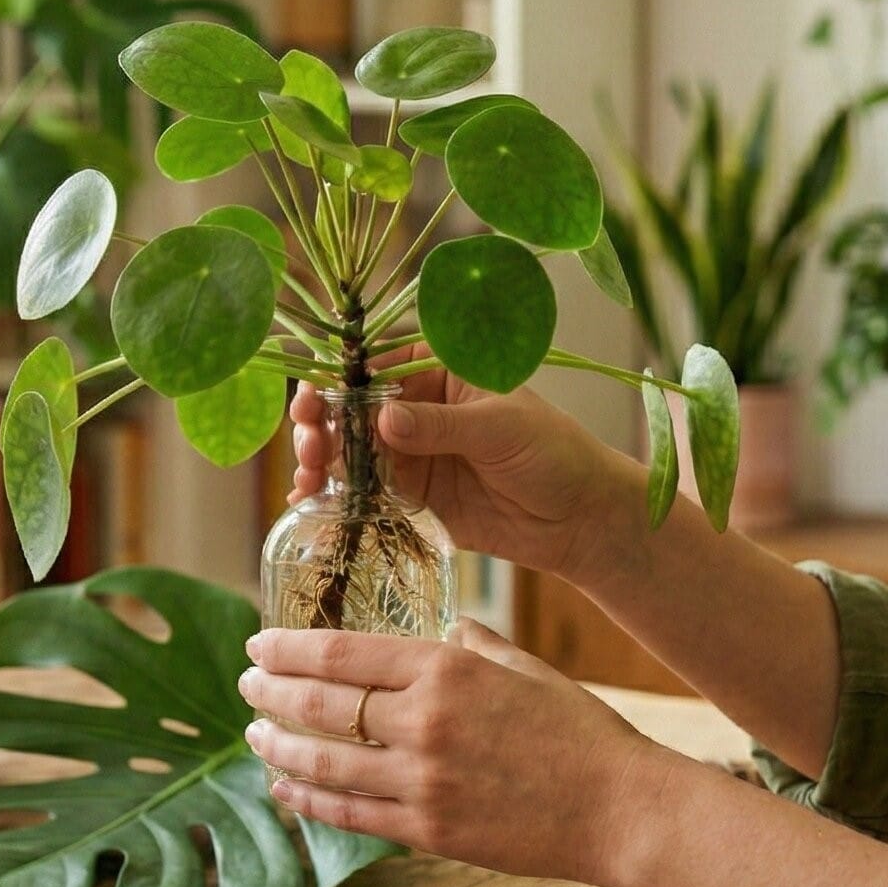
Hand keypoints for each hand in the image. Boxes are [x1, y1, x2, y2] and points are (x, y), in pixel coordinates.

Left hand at [238, 618, 667, 884]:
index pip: (342, 652)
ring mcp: (422, 781)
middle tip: (246, 686)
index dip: (290, 649)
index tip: (260, 644)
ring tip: (255, 736)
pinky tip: (285, 789)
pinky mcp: (429, 831)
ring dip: (281, 747)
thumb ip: (474, 646)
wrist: (619, 807)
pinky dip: (310, 801)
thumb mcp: (524, 666)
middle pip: (322, 704)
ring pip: (326, 763)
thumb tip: (444, 633)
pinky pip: (351, 815)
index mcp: (446, 668)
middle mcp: (423, 721)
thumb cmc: (578, 730)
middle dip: (272, 694)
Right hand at [289, 354, 625, 586]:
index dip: (338, 379)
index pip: (377, 365)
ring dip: (321, 462)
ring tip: (306, 479)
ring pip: (351, 452)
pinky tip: (310, 505)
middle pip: (353, 409)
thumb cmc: (553, 454)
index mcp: (439, 372)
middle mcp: (418, 409)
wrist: (580, 520)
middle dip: (322, 423)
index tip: (312, 397)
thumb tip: (384, 418)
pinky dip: (335, 498)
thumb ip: (441, 426)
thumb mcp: (500, 429)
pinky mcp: (412, 498)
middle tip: (308, 444)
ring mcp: (412, 455)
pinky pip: (364, 494)